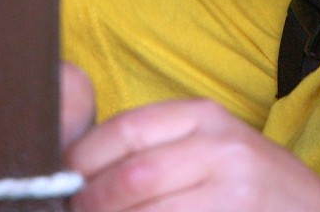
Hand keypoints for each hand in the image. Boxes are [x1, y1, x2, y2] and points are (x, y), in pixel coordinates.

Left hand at [67, 98, 319, 211]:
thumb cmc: (254, 188)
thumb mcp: (214, 148)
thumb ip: (157, 148)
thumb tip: (71, 172)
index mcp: (206, 117)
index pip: (123, 131)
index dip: (80, 164)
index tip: (64, 186)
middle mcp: (222, 149)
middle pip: (129, 178)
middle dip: (91, 205)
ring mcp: (233, 193)